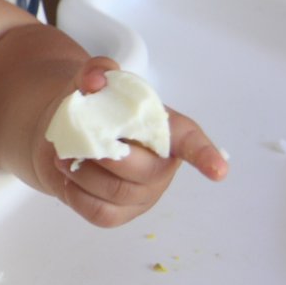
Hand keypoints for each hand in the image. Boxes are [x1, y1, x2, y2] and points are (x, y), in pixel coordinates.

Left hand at [31, 58, 228, 227]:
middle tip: (84, 142)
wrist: (66, 136)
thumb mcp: (92, 81)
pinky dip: (76, 194)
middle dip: (110, 157)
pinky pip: (100, 213)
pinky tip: (69, 177)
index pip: (191, 142)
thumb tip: (95, 81)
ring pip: (118, 193)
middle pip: (146, 172)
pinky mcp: (118, 214)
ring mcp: (142, 194)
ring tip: (66, 155)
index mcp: (166, 131)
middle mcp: (161, 166)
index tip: (219, 170)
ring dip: (85, 174)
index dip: (205, 155)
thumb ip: (97, 70)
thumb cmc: (92, 109)